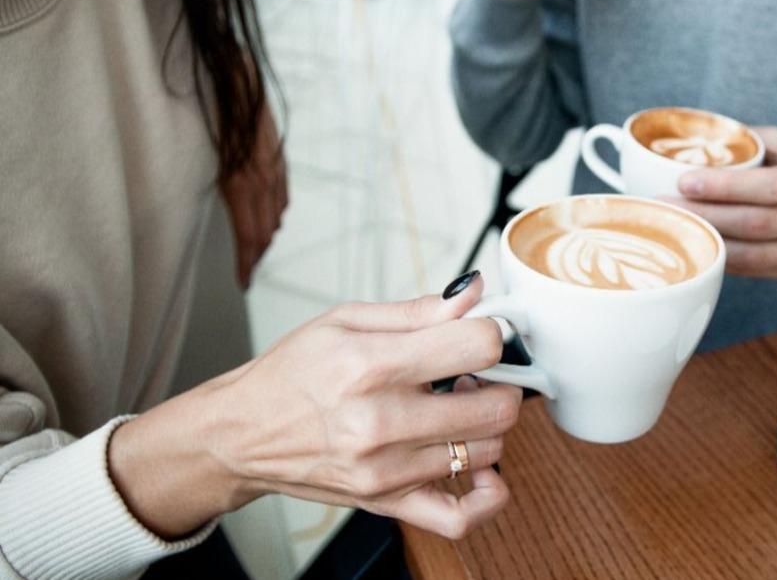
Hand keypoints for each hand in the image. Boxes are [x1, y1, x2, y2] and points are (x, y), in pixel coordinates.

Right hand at [109, 276, 521, 539]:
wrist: (241, 433)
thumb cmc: (290, 374)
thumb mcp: (344, 320)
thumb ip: (417, 310)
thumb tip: (473, 294)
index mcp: (370, 365)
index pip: (477, 346)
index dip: (491, 333)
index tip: (480, 333)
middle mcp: (379, 422)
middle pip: (495, 407)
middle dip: (500, 382)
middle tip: (475, 373)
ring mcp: (385, 470)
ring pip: (487, 451)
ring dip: (487, 426)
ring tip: (458, 407)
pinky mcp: (386, 503)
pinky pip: (460, 518)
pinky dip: (487, 495)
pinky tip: (479, 468)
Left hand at [220, 109, 287, 287]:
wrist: (237, 74)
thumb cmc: (210, 110)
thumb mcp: (206, 154)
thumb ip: (223, 187)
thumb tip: (231, 210)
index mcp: (241, 183)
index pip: (249, 236)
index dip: (247, 263)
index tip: (243, 282)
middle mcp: (263, 179)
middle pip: (266, 231)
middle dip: (255, 255)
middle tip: (245, 271)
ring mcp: (275, 168)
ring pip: (276, 214)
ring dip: (265, 234)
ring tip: (253, 248)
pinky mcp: (279, 156)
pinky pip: (282, 194)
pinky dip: (275, 212)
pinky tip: (269, 215)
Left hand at [666, 127, 776, 281]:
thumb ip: (755, 144)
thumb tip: (702, 143)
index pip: (772, 187)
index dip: (727, 187)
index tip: (686, 181)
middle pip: (756, 223)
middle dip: (705, 215)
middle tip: (665, 205)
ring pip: (753, 253)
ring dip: (709, 241)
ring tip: (673, 226)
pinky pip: (755, 268)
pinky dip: (723, 257)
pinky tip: (698, 244)